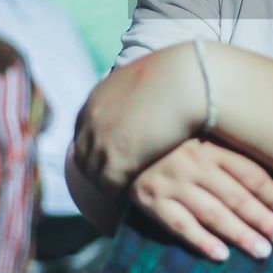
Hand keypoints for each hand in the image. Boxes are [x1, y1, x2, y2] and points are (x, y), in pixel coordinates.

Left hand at [72, 44, 206, 192]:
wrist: (188, 82)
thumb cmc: (178, 77)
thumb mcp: (144, 80)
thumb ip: (134, 95)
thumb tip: (144, 99)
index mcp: (95, 100)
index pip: (85, 136)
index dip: (99, 151)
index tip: (115, 161)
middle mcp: (90, 122)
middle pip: (85, 159)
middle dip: (101, 171)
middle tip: (121, 183)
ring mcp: (100, 143)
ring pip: (96, 177)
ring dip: (113, 185)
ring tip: (133, 192)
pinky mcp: (116, 162)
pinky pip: (111, 189)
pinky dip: (123, 194)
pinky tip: (140, 195)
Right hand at [130, 138, 272, 261]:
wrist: (121, 142)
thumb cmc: (172, 144)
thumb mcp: (200, 140)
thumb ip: (228, 155)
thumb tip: (269, 183)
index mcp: (210, 146)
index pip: (250, 173)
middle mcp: (193, 163)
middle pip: (236, 196)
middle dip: (263, 219)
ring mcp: (171, 183)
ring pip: (212, 214)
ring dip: (240, 234)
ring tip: (263, 251)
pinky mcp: (151, 202)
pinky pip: (180, 226)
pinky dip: (202, 241)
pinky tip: (222, 255)